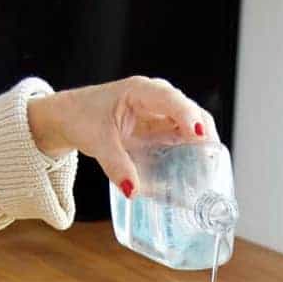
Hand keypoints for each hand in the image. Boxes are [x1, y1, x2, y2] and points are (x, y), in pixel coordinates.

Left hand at [27, 75, 218, 196]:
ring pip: (192, 126)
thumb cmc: (82, 117)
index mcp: (139, 91)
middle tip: (211, 163)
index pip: (170, 100)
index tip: (199, 134)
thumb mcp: (96, 142)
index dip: (187, 115)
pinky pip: (182, 139)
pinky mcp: (160, 129)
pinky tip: (195, 173)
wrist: (71, 117)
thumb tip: (133, 190)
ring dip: (202, 147)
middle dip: (204, 135)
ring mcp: (161, 114)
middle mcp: (156, 99)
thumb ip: (115, 165)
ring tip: (207, 172)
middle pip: (191, 112)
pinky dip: (191, 154)